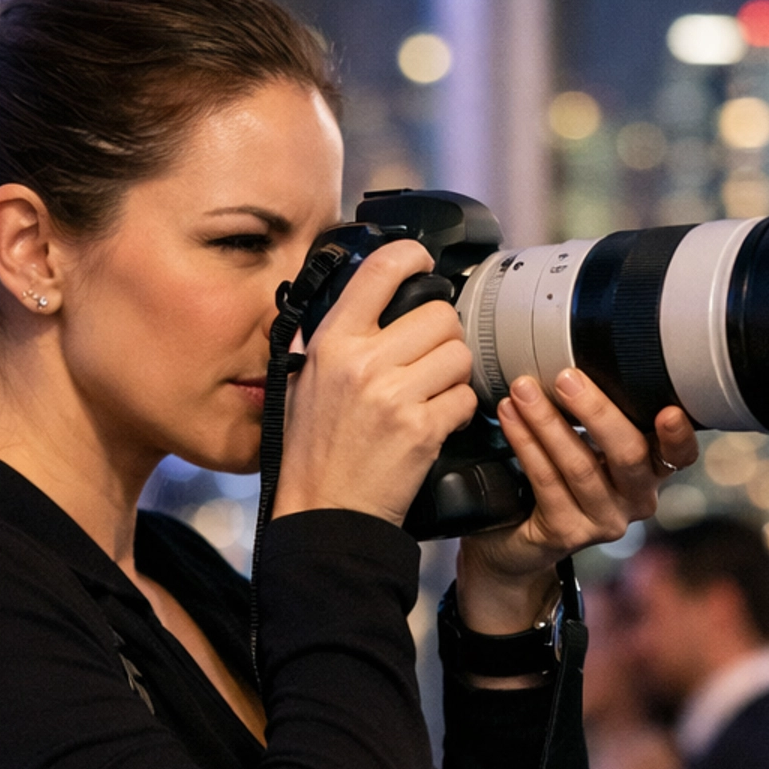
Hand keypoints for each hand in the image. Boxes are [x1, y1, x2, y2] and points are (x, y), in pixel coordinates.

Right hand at [273, 240, 476, 525]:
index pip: (380, 271)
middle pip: (439, 315)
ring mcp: (394, 395)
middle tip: (427, 359)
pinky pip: (466, 396)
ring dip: (454, 373)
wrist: (325, 512)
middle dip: (442, 336)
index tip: (423, 261)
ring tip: (430, 393)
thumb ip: (329, 338)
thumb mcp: (302, 382)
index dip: (412, 256)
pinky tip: (435, 421)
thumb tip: (356, 297)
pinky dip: (459, 409)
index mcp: (331, 343)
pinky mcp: (423, 428)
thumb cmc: (313, 452)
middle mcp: (362, 362)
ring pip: (459, 353)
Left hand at [456, 368, 697, 632]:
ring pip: (580, 467)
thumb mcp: (590, 441)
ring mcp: (604, 521)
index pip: (680, 455)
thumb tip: (580, 356)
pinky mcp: (568, 533)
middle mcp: (637, 500)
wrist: (519, 536)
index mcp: (652, 471)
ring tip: (523, 390)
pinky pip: (546, 481)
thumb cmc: (561, 472)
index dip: (679, 435)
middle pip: (629, 455)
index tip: (669, 411)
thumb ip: (601, 413)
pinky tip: (509, 416)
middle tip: (566, 377)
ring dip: (548, 422)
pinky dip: (525, 443)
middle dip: (596, 411)